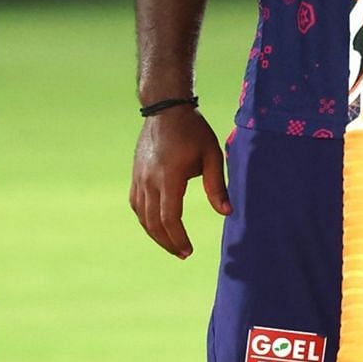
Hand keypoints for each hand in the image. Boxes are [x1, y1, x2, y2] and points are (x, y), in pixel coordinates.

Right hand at [128, 105, 231, 258]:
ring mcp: (139, 176)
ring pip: (142, 215)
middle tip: (182, 254)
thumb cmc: (193, 130)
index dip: (178, 238)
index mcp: (169, 176)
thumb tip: (227, 212)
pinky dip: (144, 219)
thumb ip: (217, 186)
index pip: (169, 217)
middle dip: (167, 242)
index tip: (189, 251)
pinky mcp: (135, 173)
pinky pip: (136, 203)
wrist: (165, 107)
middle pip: (153, 222)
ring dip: (155, 233)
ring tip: (171, 244)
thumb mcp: (212, 155)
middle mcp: (149, 179)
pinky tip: (155, 224)